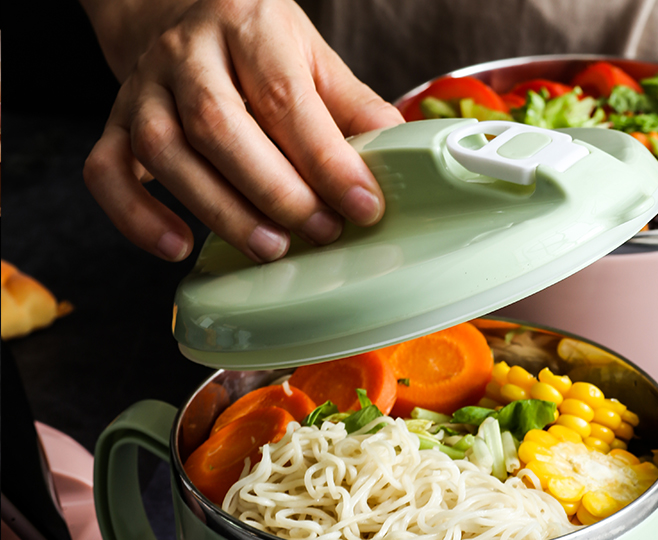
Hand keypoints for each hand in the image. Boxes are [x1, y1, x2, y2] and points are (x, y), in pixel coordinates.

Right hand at [82, 0, 404, 261]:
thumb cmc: (256, 47)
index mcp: (247, 28)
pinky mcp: (115, 127)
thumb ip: (354, 109)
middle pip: (220, 128)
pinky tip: (178, 247)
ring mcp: (143, 90)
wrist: (179, 14)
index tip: (363, 206)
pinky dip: (137, 217)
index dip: (327, 161)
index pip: (286, 98)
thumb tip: (403, 162)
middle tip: (321, 233)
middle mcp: (187, 55)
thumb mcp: (313, 60)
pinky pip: (106, 173)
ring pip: (165, 154)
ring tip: (270, 250)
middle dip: (276, 193)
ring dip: (221, 212)